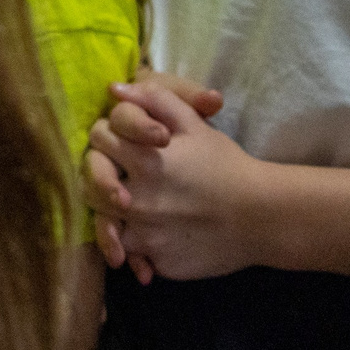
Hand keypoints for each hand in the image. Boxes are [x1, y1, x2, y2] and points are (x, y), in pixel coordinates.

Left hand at [87, 75, 262, 282]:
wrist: (261, 217)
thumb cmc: (226, 166)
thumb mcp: (194, 124)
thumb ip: (154, 100)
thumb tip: (114, 90)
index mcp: (143, 160)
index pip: (98, 139)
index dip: (108, 136)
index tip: (124, 143)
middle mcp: (136, 199)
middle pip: (89, 184)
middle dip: (101, 177)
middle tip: (123, 178)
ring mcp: (143, 234)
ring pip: (103, 222)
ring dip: (111, 213)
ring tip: (132, 208)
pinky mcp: (154, 260)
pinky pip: (129, 252)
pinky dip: (134, 246)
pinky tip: (152, 236)